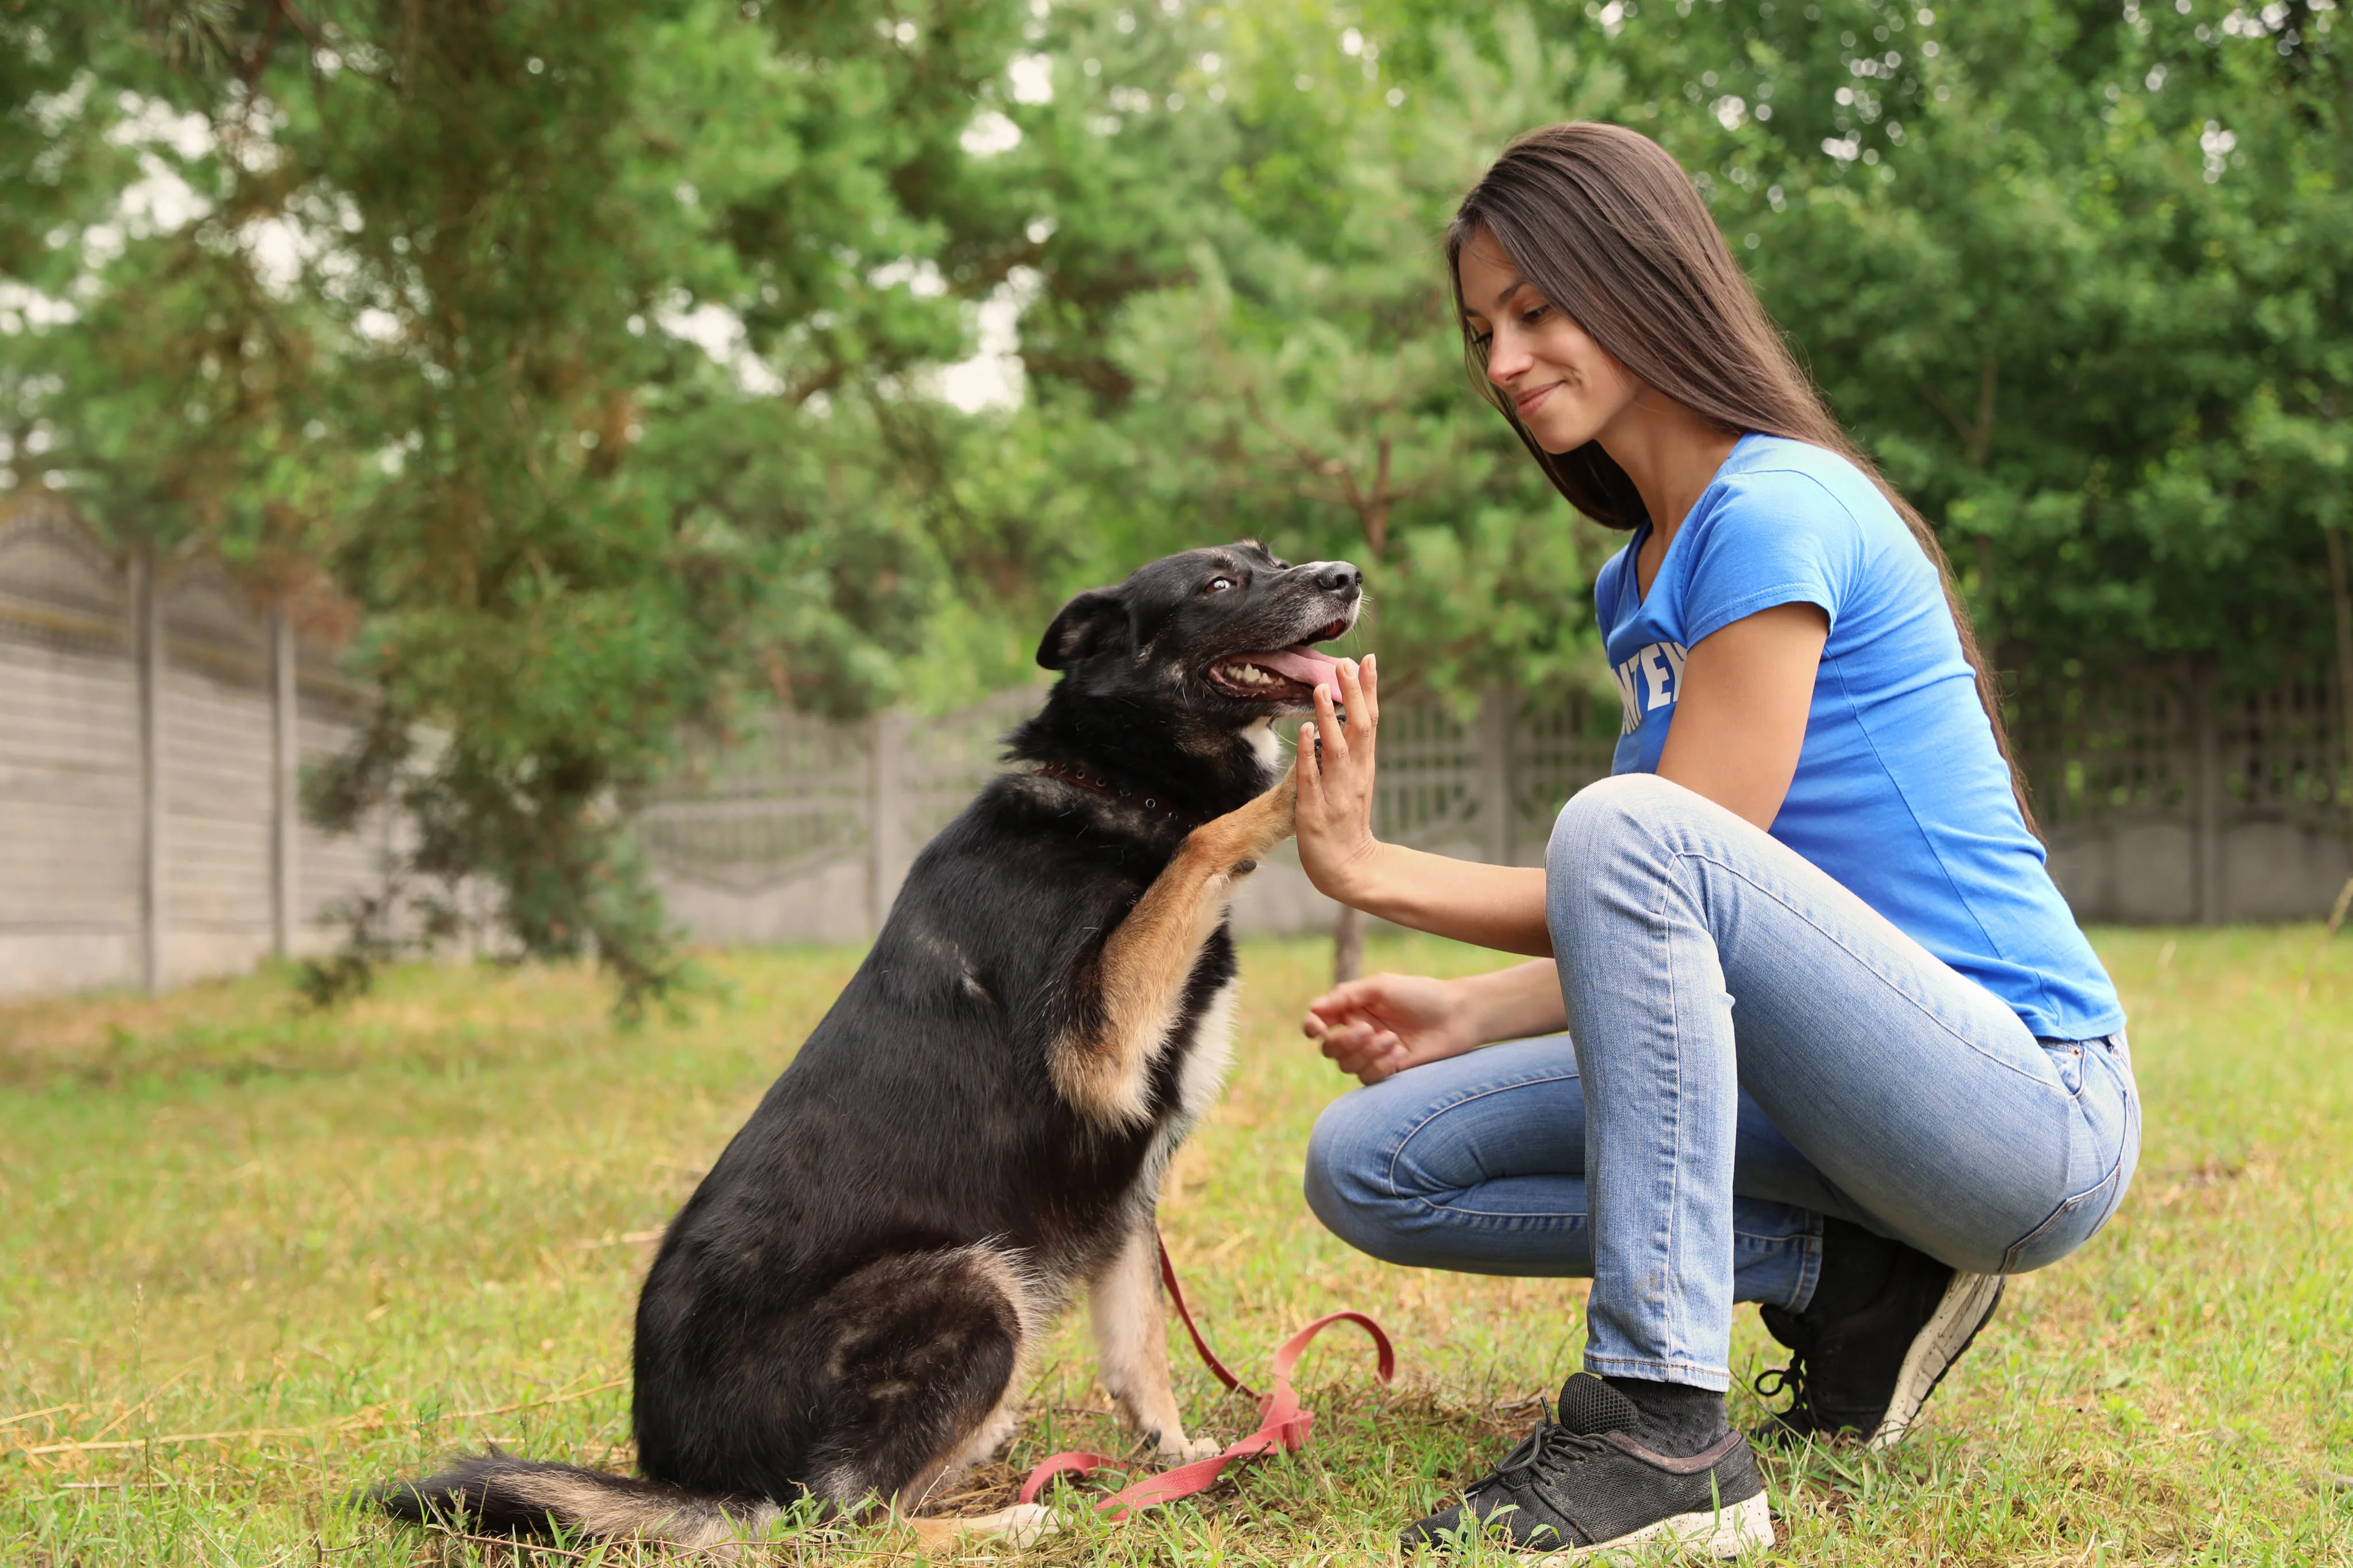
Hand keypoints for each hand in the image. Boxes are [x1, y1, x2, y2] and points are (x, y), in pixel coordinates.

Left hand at [1294, 654, 1381, 901]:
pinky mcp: (1315, 811)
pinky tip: (1305, 731)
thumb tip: (1349, 717)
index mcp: (1364, 767)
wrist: (1350, 869)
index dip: (1369, 690)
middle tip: (1346, 663)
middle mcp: (1355, 776)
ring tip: (1321, 689)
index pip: (1370, 721)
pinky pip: (1312, 778)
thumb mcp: (1355, 782)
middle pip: (1360, 729)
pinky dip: (1309, 753)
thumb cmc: (1348, 823)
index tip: (1367, 659)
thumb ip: (1351, 751)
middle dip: (1354, 695)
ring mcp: (1336, 793)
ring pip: (1336, 749)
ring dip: (1329, 718)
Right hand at [1303, 970, 1479, 1084]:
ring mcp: (1372, 1054)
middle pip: (1329, 1049)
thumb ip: (1345, 995)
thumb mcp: (1380, 986)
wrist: (1458, 1016)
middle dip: (1344, 1042)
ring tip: (1393, 1040)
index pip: (1319, 1021)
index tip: (1317, 1028)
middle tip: (1368, 1030)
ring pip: (1346, 1066)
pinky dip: (1381, 1065)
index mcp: (1353, 1009)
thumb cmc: (1421, 995)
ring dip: (1367, 1053)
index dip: (1312, 1026)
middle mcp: (1358, 1032)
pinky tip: (1401, 1053)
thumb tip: (1314, 1009)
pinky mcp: (1388, 1071)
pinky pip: (1367, 1078)